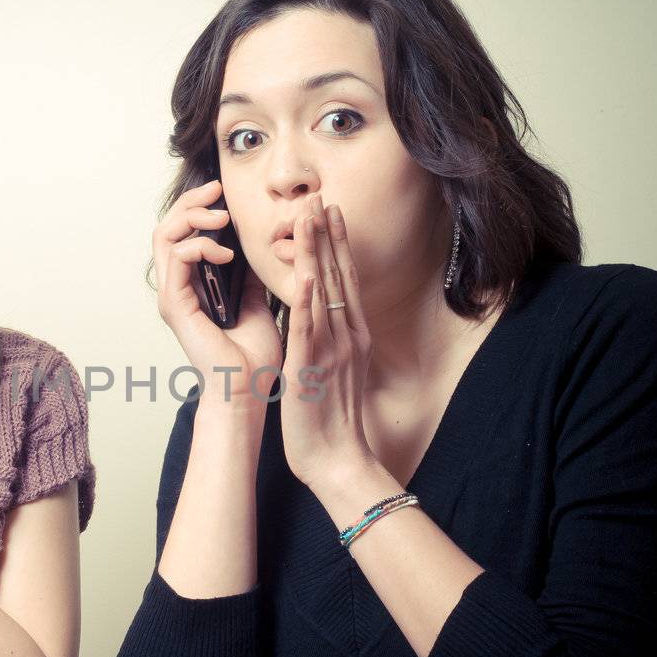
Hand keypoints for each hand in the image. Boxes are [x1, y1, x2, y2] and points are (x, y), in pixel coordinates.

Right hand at [153, 180, 283, 404]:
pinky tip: (226, 253)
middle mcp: (177, 288)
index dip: (199, 207)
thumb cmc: (252, 356)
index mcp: (193, 285)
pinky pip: (176, 258)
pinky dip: (199, 246)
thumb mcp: (256, 302)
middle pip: (167, 227)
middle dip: (191, 202)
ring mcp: (173, 296)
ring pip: (164, 236)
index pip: (183, 233)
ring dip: (192, 218)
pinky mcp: (176, 304)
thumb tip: (259, 247)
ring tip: (222, 219)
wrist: (248, 389)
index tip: (224, 194)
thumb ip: (250, 275)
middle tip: (217, 190)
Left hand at [281, 196, 379, 495]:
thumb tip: (323, 315)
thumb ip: (331, 339)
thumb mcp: (333, 368)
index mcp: (349, 336)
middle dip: (328, 236)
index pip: (344, 280)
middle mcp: (345, 337)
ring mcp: (330, 351)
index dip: (337, 245)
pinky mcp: (310, 369)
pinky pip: (308, 331)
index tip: (330, 212)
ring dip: (317, 255)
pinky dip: (307, 303)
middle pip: (338, 277)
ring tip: (309, 219)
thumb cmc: (330, 418)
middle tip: (320, 197)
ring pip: (323, 294)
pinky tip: (306, 277)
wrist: (337, 459)